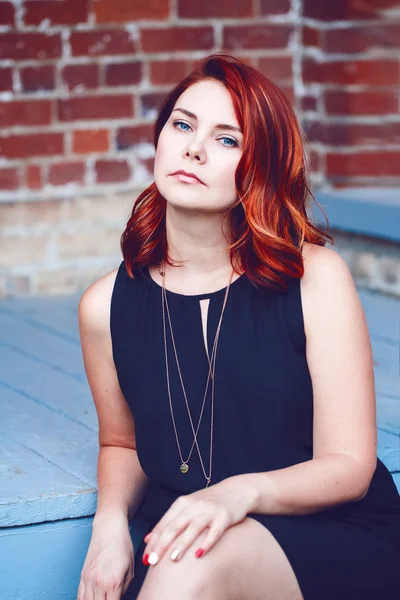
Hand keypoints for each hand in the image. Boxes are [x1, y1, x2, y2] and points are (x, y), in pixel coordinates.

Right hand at [77, 512, 133, 599]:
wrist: (109, 528)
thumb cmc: (123, 547)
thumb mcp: (130, 570)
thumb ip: (124, 590)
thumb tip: (119, 599)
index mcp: (113, 583)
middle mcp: (98, 583)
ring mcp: (87, 580)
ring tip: (103, 598)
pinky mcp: (82, 576)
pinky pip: (79, 597)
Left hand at [142, 477, 256, 564]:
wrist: (236, 490)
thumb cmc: (208, 503)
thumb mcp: (187, 508)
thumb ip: (169, 522)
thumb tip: (148, 539)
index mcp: (182, 503)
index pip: (164, 524)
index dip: (154, 542)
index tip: (145, 559)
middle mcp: (194, 505)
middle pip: (175, 526)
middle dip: (162, 545)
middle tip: (153, 562)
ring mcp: (210, 510)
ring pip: (193, 528)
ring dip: (182, 543)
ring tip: (173, 559)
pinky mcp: (224, 516)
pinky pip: (215, 531)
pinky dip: (207, 542)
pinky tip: (199, 554)